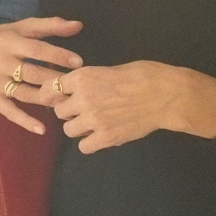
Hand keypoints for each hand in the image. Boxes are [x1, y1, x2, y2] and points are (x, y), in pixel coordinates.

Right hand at [0, 18, 83, 133]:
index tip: (78, 63)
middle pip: (31, 73)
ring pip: (23, 93)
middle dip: (55, 79)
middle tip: (77, 85)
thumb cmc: (2, 38)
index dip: (57, 55)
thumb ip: (50, 25)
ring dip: (45, 99)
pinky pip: (9, 111)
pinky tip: (42, 129)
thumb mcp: (22, 27)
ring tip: (66, 103)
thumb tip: (78, 25)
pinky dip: (25, 121)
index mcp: (9, 42)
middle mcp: (0, 62)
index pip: (36, 49)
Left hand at [53, 61, 215, 152]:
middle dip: (68, 110)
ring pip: (69, 130)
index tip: (60, 96)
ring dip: (78, 126)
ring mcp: (94, 120)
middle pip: (59, 111)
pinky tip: (99, 135)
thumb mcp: (109, 69)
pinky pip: (84, 147)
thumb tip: (74, 88)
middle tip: (82, 109)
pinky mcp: (107, 138)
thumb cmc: (142, 75)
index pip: (50, 88)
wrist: (165, 94)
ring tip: (92, 122)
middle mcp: (83, 99)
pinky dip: (89, 142)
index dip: (54, 93)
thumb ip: (88, 80)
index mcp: (83, 77)